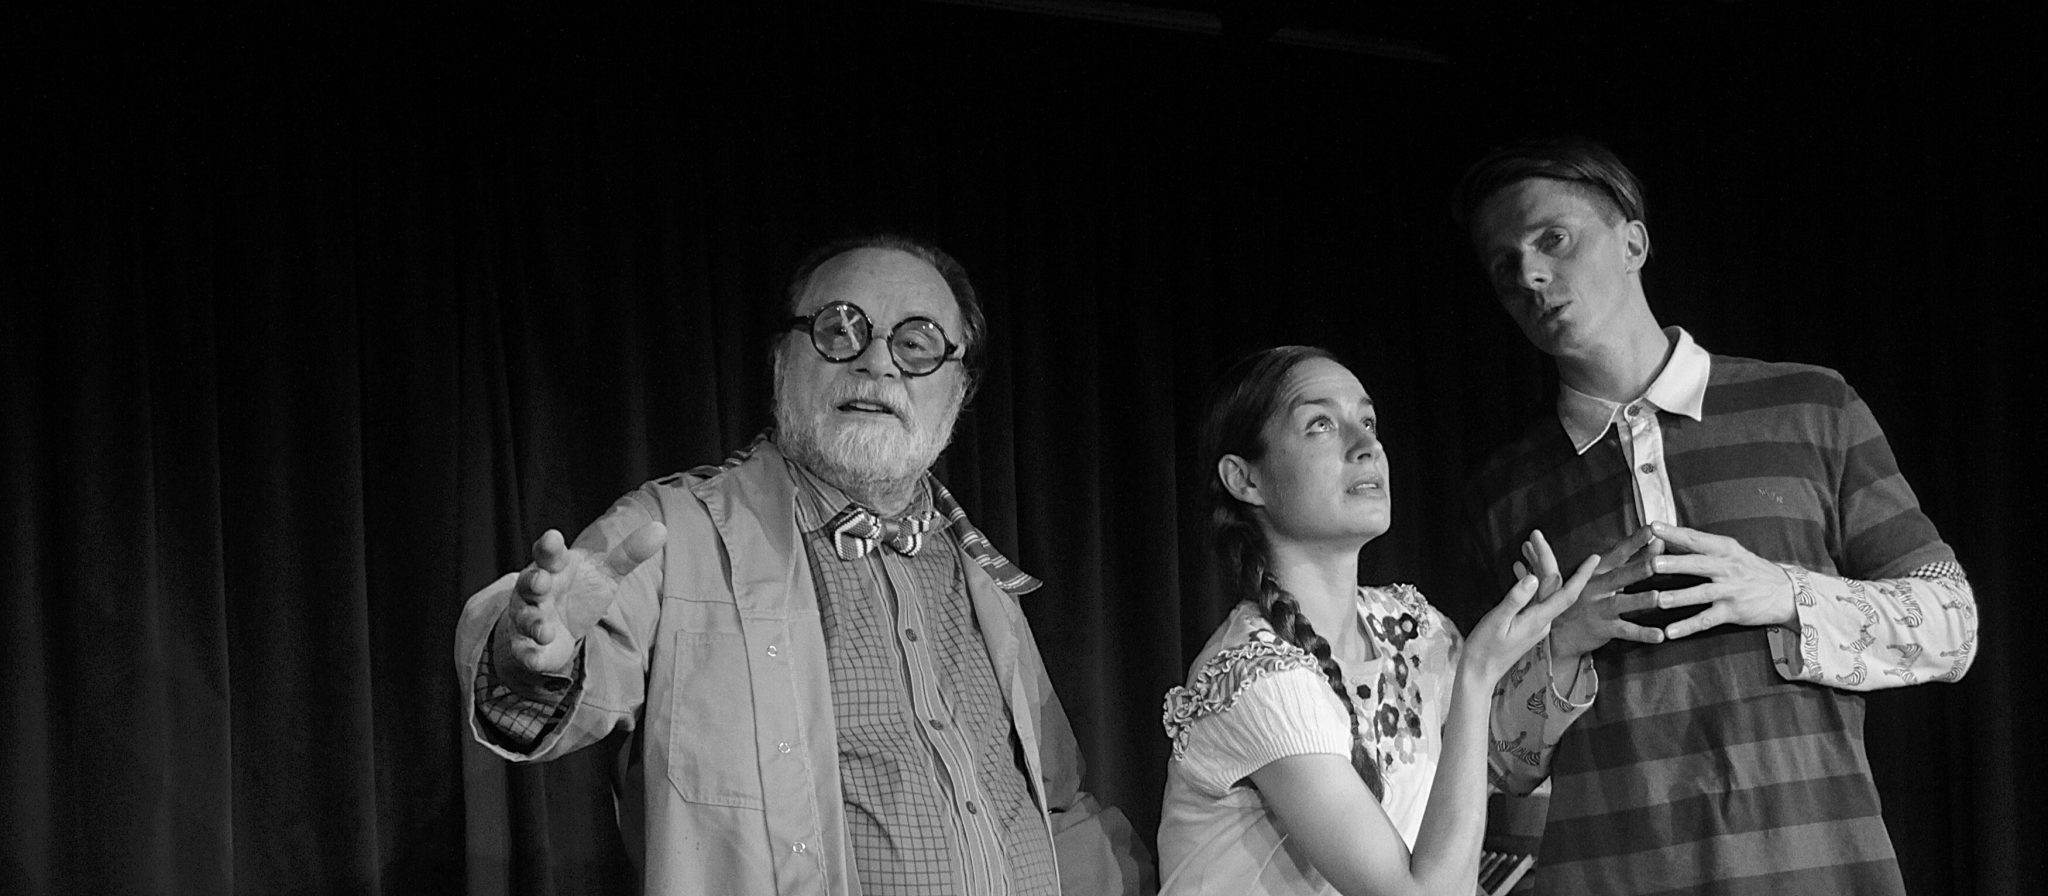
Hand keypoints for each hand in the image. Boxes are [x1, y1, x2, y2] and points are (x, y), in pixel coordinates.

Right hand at [501, 521, 667, 674]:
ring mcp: (528, 617)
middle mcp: (536, 590)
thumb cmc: (579, 590)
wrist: (553, 627)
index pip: (550, 553)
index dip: (550, 546)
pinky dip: (529, 656)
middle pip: (530, 582)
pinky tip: (536, 660)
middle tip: (542, 581)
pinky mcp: (528, 646)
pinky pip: (525, 652)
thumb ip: (629, 553)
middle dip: (534, 581)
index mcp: (555, 567)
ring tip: (545, 631)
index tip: (553, 538)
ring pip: (526, 618)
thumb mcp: (605, 572)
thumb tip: (661, 529)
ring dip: (533, 623)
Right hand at [1464, 530, 1600, 683]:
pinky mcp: (1527, 625)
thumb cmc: (1485, 648)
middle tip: (1536, 536)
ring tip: (1526, 546)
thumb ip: (1515, 599)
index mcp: (1538, 619)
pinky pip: (1533, 598)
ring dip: (1536, 567)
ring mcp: (1535, 623)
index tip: (1594, 558)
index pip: (1565, 593)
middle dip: (1546, 559)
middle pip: (1552, 585)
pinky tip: (1519, 569)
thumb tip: (1532, 576)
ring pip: (1542, 590)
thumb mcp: (1497, 621)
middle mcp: (1542, 621)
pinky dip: (1527, 581)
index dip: (1581, 574)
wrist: (1479, 673)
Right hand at [1533, 525, 1666, 659]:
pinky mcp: (1603, 628)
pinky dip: (1642, 634)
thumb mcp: (1599, 574)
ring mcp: (1598, 608)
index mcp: (1595, 571)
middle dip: (1638, 568)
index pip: (1618, 553)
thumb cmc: (1583, 597)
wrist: (1559, 632)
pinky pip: (1625, 631)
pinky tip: (1660, 635)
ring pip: (1621, 603)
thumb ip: (1630, 559)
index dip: (1634, 541)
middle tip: (1657, 561)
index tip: (1651, 529)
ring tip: (1658, 597)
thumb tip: (1658, 540)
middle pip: (1619, 576)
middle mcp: (1595, 587)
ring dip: (1639, 600)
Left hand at [1642, 522, 1795, 638]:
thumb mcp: (1731, 552)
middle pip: (1698, 564)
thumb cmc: (1750, 569)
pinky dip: (1688, 626)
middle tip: (1652, 563)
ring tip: (1659, 600)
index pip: (1696, 538)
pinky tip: (1670, 632)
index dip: (1674, 533)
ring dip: (1680, 597)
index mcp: (1724, 549)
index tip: (1653, 527)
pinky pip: (1707, 620)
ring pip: (1701, 593)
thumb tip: (1669, 537)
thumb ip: (1702, 546)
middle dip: (1675, 564)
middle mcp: (1727, 568)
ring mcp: (1730, 590)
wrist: (1786, 592)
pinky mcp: (1733, 611)